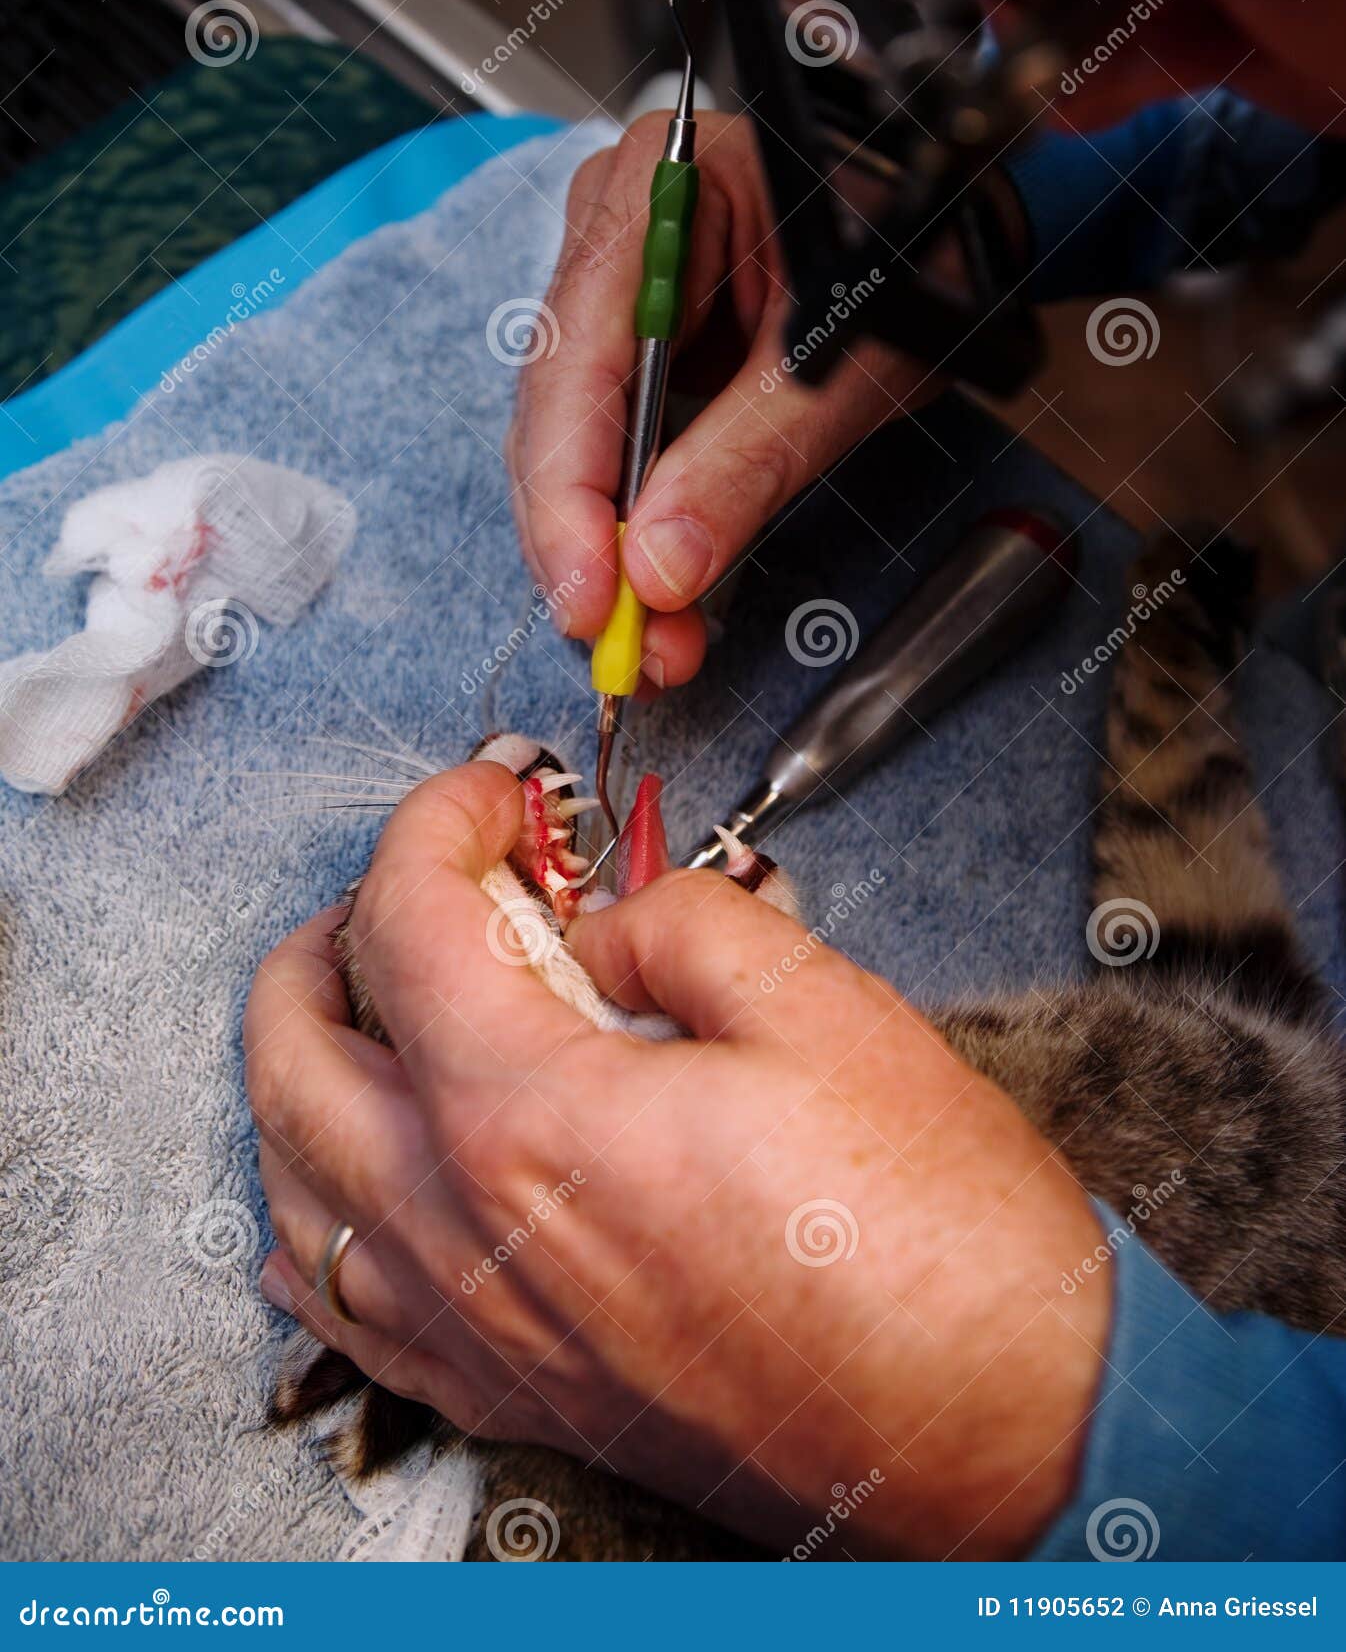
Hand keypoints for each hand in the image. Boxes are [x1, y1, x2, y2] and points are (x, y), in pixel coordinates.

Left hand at [245, 760, 1109, 1557]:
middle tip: (412, 884)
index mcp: (538, 1118)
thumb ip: (679, 928)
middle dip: (331, 932)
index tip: (488, 795)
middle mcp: (473, 1234)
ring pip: (292, 1185)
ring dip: (302, 1065)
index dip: (436, 822)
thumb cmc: (935, 1246)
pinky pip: (344, 1311)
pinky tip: (347, 1183)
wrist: (1003, 1433)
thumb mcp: (825, 1010)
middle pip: (297, 1052)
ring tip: (362, 1007)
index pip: (411, 923)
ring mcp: (483, 1329)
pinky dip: (313, 1221)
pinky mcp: (516, 1393)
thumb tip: (605, 924)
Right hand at [507, 112, 936, 690]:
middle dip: (584, 543)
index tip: (589, 593)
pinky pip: (607, 453)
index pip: (576, 352)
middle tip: (625, 647)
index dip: (569, 489)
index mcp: (664, 187)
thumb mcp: (844, 370)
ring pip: (568, 445)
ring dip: (602, 554)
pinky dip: (627, 532)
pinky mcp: (637, 354)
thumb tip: (660, 568)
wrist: (946, 253)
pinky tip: (648, 595)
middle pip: (555, 410)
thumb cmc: (913, 269)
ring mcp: (617, 294)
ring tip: (650, 642)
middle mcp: (616, 233)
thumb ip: (747, 461)